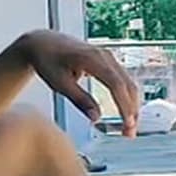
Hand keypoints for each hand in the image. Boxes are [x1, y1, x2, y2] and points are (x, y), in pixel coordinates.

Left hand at [17, 30, 139, 136]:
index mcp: (91, 58)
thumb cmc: (48, 61)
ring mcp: (108, 56)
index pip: (116, 84)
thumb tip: (96, 118)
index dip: (124, 105)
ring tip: (128, 128)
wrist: (43, 43)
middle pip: (127, 84)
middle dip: (132, 110)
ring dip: (131, 105)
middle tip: (129, 133)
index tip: (127, 124)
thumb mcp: (60, 83)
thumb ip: (79, 100)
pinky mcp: (107, 61)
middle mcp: (104, 55)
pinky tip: (126, 112)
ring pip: (128, 83)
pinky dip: (126, 97)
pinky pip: (123, 80)